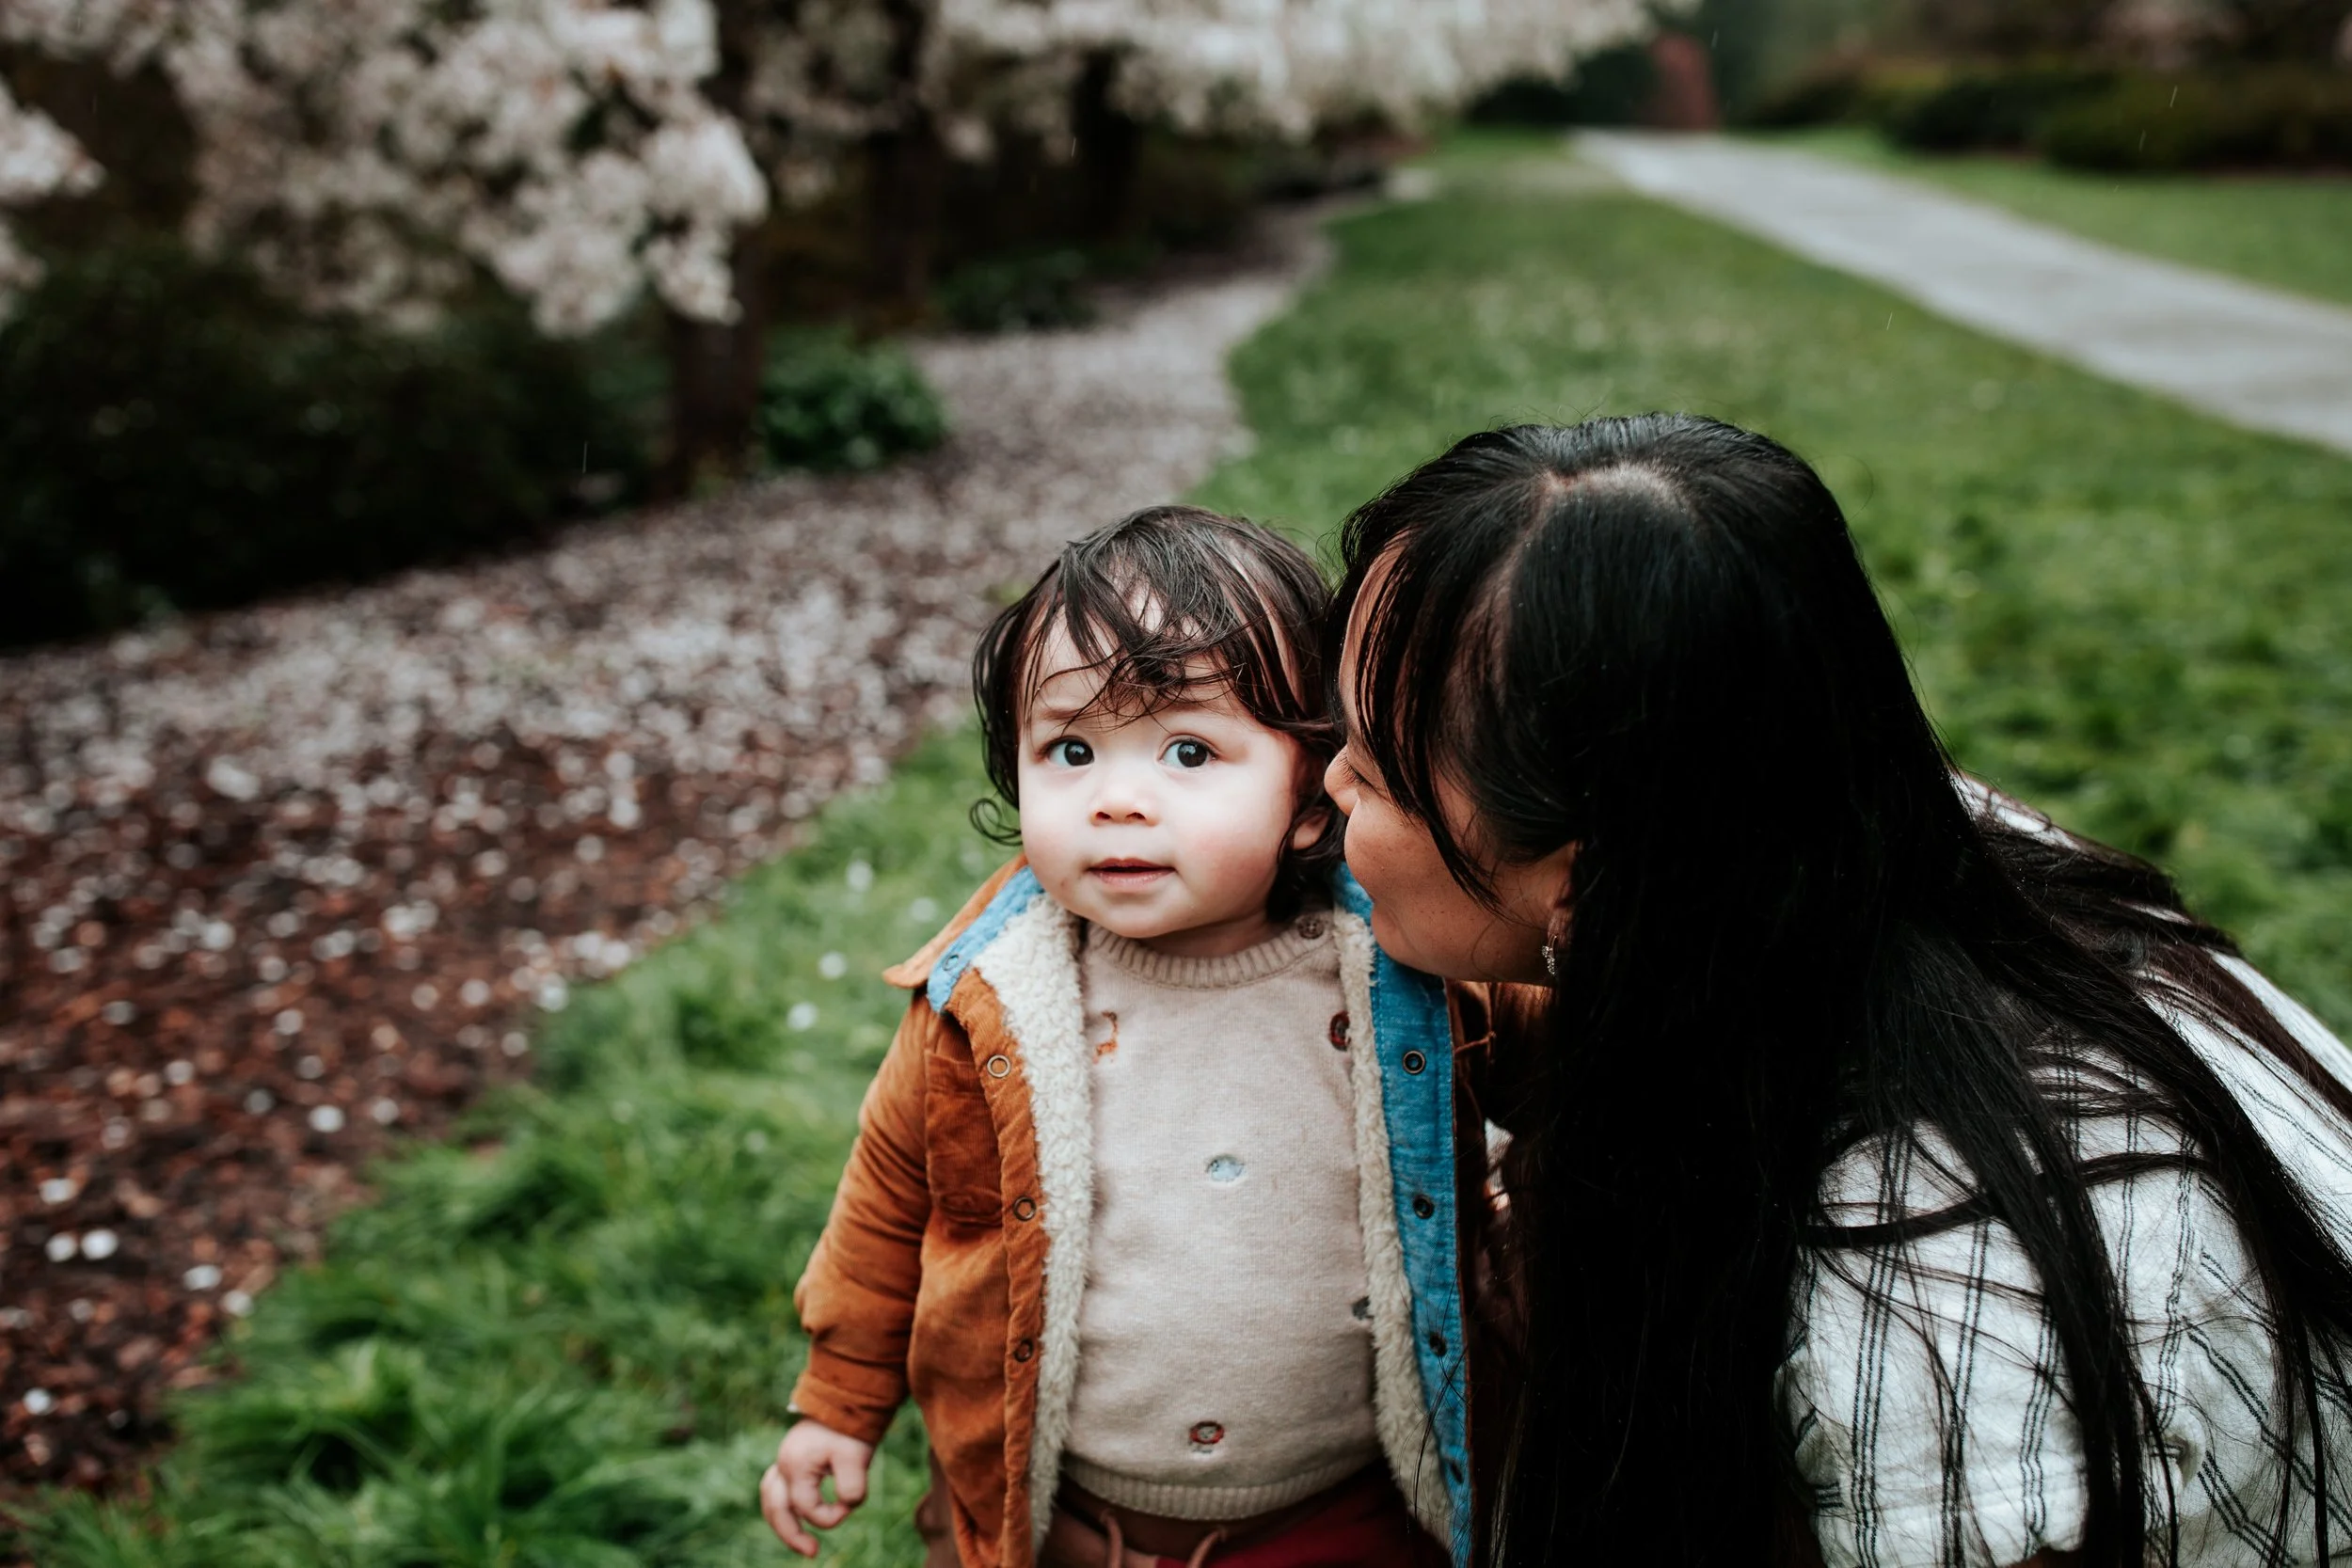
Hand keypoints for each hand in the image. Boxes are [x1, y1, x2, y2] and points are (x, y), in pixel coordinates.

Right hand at [760, 1419, 873, 1557]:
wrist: (848, 1398)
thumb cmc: (852, 1428)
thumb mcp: (857, 1457)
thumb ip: (852, 1487)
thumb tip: (846, 1506)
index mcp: (796, 1464)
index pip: (806, 1507)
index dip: (831, 1516)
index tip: (851, 1506)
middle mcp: (783, 1463)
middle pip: (776, 1508)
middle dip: (791, 1534)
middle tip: (813, 1552)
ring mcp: (784, 1460)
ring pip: (771, 1500)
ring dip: (782, 1522)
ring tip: (800, 1542)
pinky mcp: (791, 1459)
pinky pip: (777, 1490)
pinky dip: (784, 1507)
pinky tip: (799, 1516)